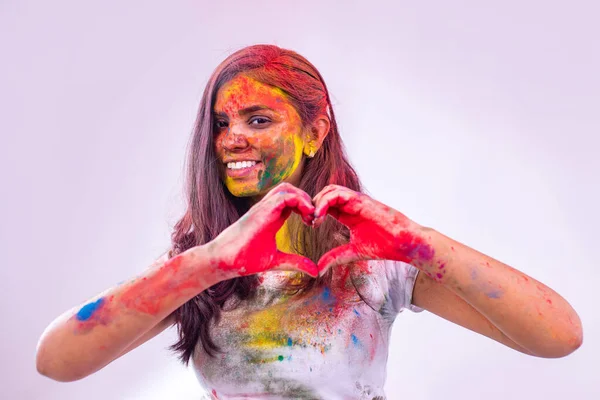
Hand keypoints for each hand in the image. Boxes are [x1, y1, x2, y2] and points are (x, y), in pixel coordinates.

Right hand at [208, 183, 317, 278]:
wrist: (224, 260)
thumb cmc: (245, 260)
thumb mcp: (277, 261)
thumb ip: (296, 263)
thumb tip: (315, 271)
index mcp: (271, 217)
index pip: (291, 201)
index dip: (306, 207)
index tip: (313, 223)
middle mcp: (267, 209)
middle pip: (290, 189)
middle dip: (306, 199)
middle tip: (315, 217)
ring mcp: (263, 208)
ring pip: (286, 188)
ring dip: (303, 198)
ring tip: (311, 215)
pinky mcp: (261, 211)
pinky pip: (283, 196)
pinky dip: (299, 201)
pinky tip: (307, 216)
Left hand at [312, 185, 431, 274]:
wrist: (403, 243)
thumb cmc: (384, 246)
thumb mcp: (353, 252)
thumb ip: (335, 257)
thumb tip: (318, 269)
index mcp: (348, 214)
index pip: (325, 205)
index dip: (314, 212)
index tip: (308, 225)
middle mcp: (351, 204)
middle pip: (325, 194)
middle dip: (313, 204)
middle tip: (307, 220)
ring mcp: (356, 201)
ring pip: (330, 190)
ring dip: (318, 201)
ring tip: (313, 218)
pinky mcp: (361, 201)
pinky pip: (339, 194)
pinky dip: (325, 202)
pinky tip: (320, 216)